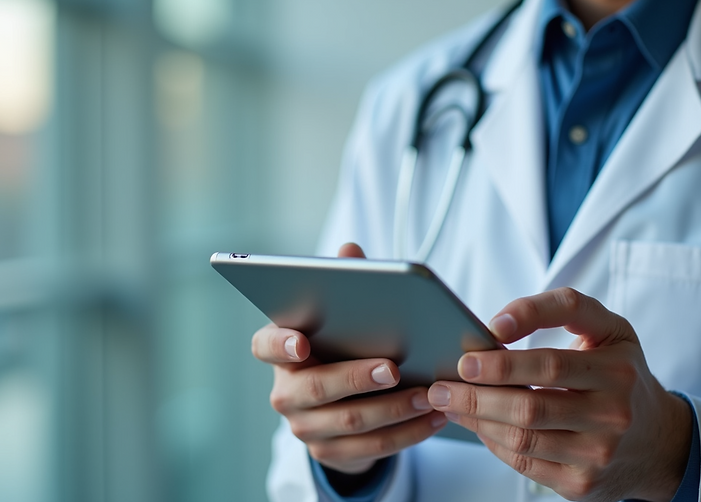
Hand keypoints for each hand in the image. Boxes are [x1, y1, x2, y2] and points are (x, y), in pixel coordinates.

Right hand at [251, 243, 446, 474]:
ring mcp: (305, 426)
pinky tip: (435, 418)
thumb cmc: (338, 347)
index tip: (301, 341)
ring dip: (394, 409)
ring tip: (429, 394)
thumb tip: (351, 248)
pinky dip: (407, 433)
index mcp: (279, 351)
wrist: (336, 406)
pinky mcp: (330, 452)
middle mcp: (285, 392)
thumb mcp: (338, 318)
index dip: (280, 344)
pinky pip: (372, 448)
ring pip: (351, 420)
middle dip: (357, 378)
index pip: (265, 345)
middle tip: (393, 368)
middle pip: (317, 387)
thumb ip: (343, 283)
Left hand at [428, 288, 691, 501]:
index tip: (466, 356)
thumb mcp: (608, 328)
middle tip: (440, 384)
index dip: (504, 362)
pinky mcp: (582, 484)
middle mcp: (612, 416)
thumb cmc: (622, 372)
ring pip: (522, 438)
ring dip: (476, 420)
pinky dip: (492, 443)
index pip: (550, 365)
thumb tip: (500, 322)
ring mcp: (598, 455)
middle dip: (475, 395)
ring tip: (448, 402)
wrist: (659, 440)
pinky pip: (525, 463)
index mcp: (617, 371)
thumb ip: (559, 308)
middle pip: (528, 408)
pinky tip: (476, 424)